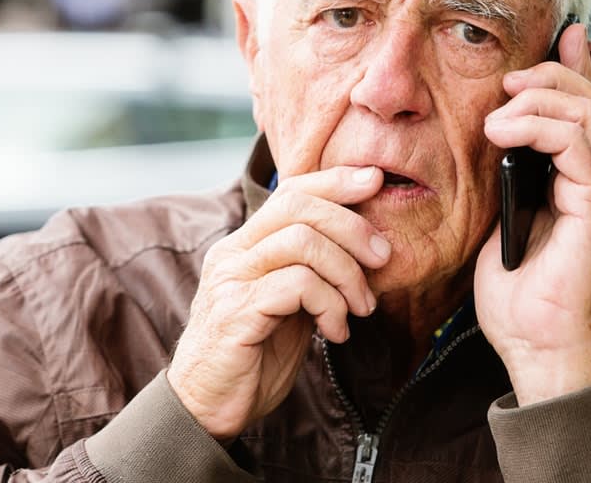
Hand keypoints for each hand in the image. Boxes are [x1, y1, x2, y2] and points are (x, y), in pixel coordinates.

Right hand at [167, 166, 391, 439]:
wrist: (208, 408)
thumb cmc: (254, 357)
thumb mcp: (289, 306)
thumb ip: (311, 273)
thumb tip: (365, 245)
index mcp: (244, 245)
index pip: (290, 191)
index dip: (334, 181)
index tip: (375, 181)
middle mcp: (232, 253)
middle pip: (298, 207)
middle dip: (352, 227)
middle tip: (383, 258)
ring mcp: (231, 280)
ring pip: (301, 242)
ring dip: (347, 273)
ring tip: (361, 308)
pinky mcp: (236, 312)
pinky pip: (296, 285)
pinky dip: (330, 303)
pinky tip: (336, 331)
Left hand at [476, 23, 590, 403]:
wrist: (535, 343)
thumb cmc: (513, 292)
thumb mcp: (497, 217)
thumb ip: (504, 177)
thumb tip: (486, 137)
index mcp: (575, 179)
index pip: (585, 108)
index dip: (575, 67)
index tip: (559, 35)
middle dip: (553, 75)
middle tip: (512, 78)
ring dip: (541, 99)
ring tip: (499, 112)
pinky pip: (580, 146)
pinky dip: (541, 127)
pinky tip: (504, 132)